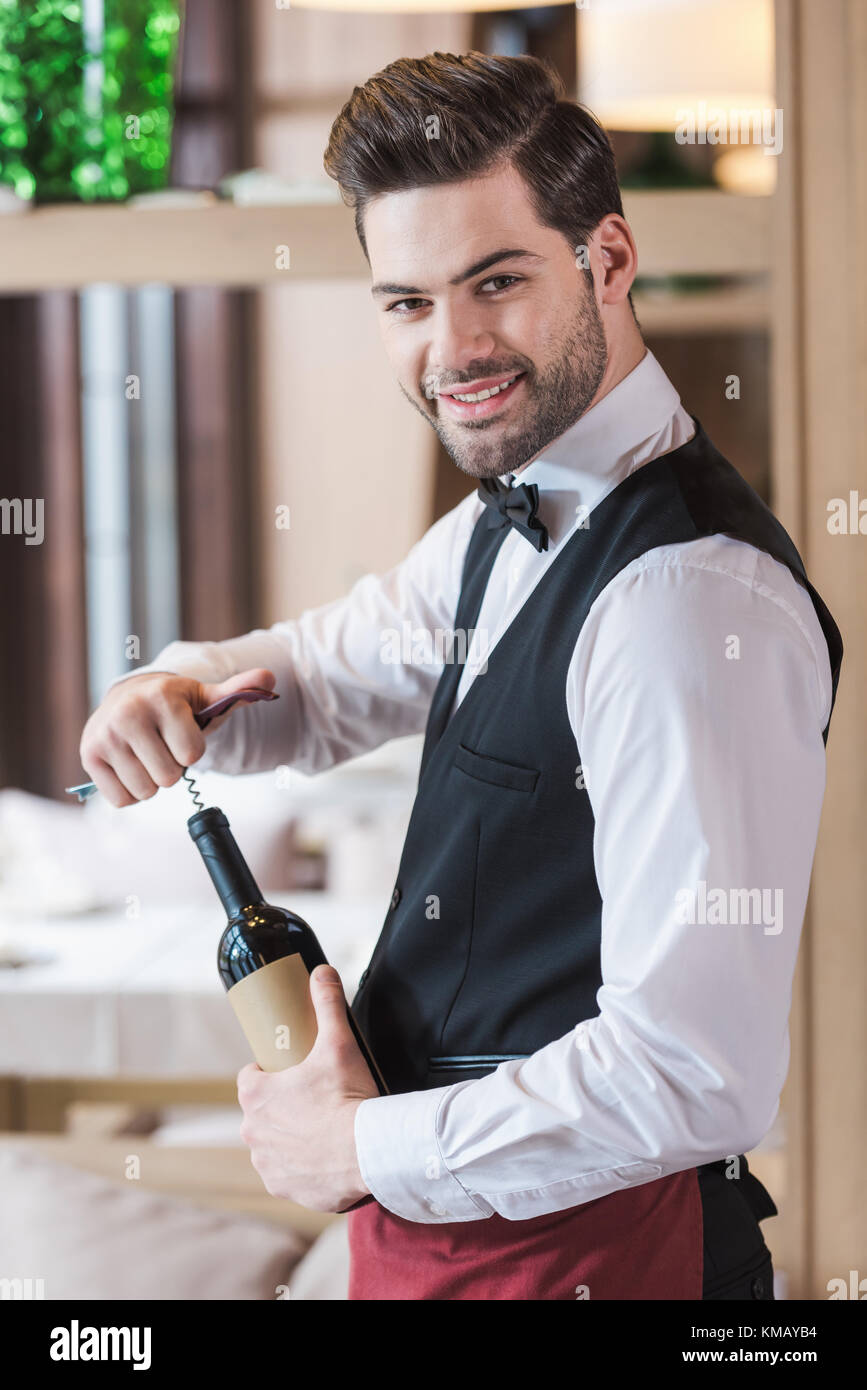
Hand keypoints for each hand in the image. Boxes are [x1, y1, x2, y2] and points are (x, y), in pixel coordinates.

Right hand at [79, 666, 275, 806]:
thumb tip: (270, 679)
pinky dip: (131, 791)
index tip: (181, 732)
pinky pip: (123, 800)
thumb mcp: (205, 696)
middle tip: (162, 745)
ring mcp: (104, 736)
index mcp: (161, 697)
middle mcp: (128, 714)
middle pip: (169, 777)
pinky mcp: (88, 757)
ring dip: (152, 781)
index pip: (192, 754)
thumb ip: (239, 690)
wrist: (125, 700)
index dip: (192, 750)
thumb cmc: (172, 705)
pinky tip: (129, 765)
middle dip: (172, 767)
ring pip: (146, 791)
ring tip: (145, 754)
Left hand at [237, 964, 377, 1211]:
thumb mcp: (338, 1042)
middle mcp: (252, 1133)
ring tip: (321, 1130)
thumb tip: (322, 972)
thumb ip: (327, 1003)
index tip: (290, 1072)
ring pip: (272, 1145)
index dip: (268, 1073)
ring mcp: (267, 1165)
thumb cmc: (346, 1096)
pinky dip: (301, 1169)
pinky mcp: (285, 1188)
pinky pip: (287, 1176)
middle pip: (261, 1113)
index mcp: (256, 1097)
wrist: (368, 1152)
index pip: (250, 1078)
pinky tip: (323, 1160)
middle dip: (281, 1107)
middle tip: (314, 1099)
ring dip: (289, 1139)